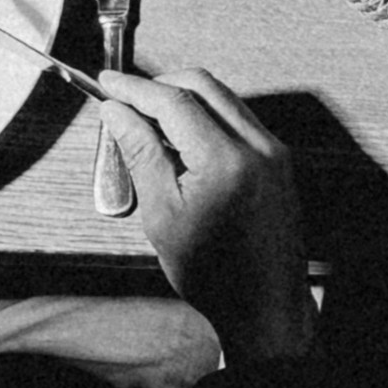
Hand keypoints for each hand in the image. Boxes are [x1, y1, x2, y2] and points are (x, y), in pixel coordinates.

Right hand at [92, 65, 314, 360]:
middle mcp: (259, 146)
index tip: (108, 82)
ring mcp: (275, 151)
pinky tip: (180, 138)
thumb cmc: (212, 271)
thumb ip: (140, 153)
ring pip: (224, 99)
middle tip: (125, 99)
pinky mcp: (279, 161)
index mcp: (227, 160)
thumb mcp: (162, 214)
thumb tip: (117, 111)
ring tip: (147, 121)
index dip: (136, 88)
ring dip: (184, 99)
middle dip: (161, 85)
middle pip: (204, 87)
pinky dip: (207, 116)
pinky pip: (239, 119)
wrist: (263, 305)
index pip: (175, 101)